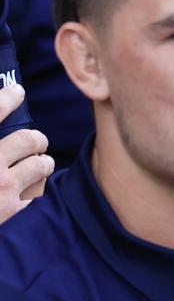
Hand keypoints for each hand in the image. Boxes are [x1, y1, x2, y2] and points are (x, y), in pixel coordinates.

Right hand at [0, 84, 52, 221]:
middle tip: (35, 140)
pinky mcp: (10, 208)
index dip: (7, 98)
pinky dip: (33, 187)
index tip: (17, 92)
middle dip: (36, 138)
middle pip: (30, 139)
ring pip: (41, 164)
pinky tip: (25, 187)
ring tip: (39, 163)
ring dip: (42, 162)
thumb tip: (5, 102)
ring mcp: (1, 186)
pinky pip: (36, 190)